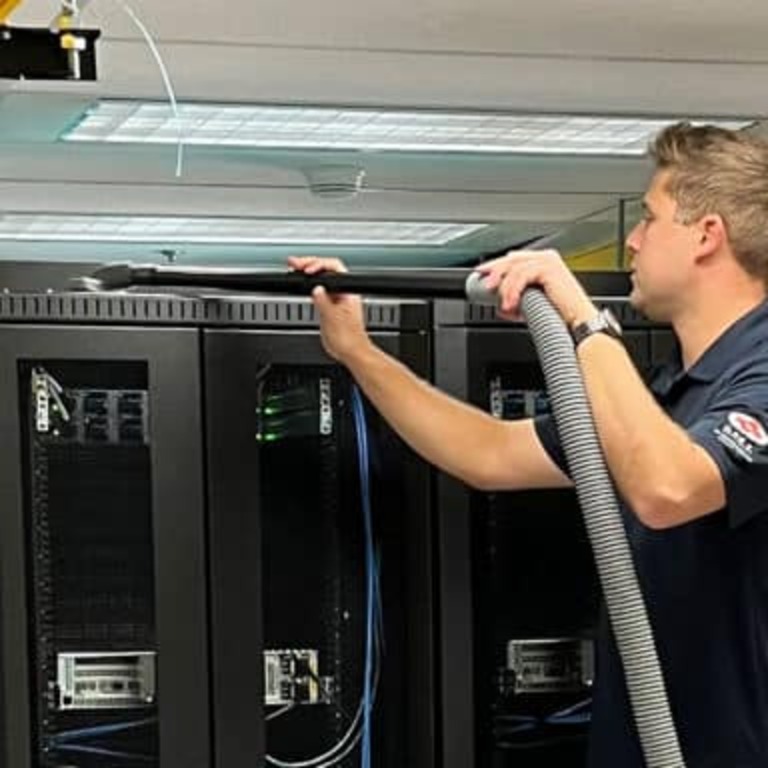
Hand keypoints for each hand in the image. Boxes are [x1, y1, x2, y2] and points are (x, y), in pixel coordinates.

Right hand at [287, 256, 370, 362]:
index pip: (334, 267)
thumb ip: (323, 302)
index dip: (318, 264)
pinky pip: (320, 291)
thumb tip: (316, 289)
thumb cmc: (349, 339)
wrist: (352, 354)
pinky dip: (310, 285)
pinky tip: (303, 284)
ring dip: (309, 273)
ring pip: (323, 279)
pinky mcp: (331, 308)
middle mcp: (344, 293)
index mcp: (348, 292)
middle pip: (327, 271)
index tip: (305, 269)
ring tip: (295, 268)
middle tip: (294, 263)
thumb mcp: (333, 318)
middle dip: (310, 264)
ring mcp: (338, 300)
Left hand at [476, 249, 596, 327]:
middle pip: (512, 259)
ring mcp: (549, 261)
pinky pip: (521, 276)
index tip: (481, 273)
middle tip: (486, 286)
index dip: (496, 265)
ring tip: (505, 306)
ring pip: (514, 269)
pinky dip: (513, 291)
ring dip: (505, 289)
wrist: (577, 322)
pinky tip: (512, 304)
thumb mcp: (532, 303)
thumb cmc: (560, 315)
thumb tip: (499, 305)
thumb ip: (517, 299)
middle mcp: (547, 257)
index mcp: (544, 262)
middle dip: (495, 272)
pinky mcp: (549, 268)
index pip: (514, 258)